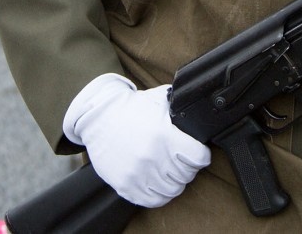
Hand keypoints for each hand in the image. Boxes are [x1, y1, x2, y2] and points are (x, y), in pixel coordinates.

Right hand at [62, 73, 211, 207]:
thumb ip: (180, 109)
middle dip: (189, 167)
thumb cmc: (132, 108)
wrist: (100, 118)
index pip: (197, 157)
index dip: (202, 155)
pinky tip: (159, 182)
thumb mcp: (160, 101)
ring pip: (172, 190)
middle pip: (186, 175)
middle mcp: (152, 157)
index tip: (200, 153)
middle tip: (183, 160)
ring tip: (171, 170)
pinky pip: (153, 200)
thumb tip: (197, 114)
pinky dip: (161, 194)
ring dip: (175, 181)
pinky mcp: (126, 186)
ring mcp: (138, 174)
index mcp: (163, 135)